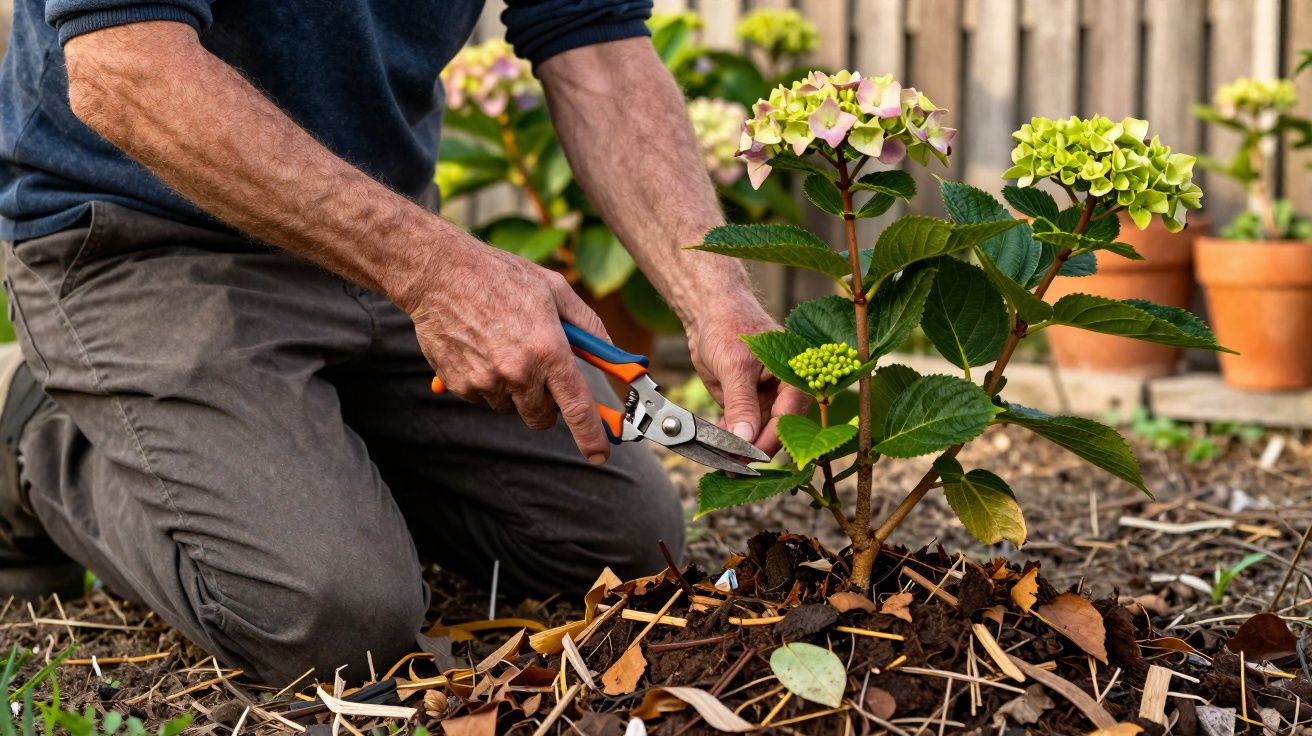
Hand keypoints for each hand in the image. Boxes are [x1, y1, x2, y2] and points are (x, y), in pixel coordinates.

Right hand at [393, 235, 612, 464]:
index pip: (577, 408)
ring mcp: (485, 381)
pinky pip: (483, 398)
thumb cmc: (502, 276)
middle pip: (542, 417)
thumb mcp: (555, 290)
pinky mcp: (459, 384)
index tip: (599, 455)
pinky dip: (487, 382)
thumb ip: (589, 326)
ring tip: (503, 347)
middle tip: (541, 374)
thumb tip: (610, 354)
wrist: (440, 273)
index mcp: (547, 349)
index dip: (591, 437)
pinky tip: (481, 349)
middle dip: (547, 404)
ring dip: (514, 390)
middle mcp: (517, 372)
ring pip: (511, 407)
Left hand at [687, 300, 811, 456]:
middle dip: (754, 448)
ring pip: (757, 432)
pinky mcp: (747, 403)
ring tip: (721, 459)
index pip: (788, 417)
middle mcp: (784, 390)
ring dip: (740, 447)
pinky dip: (729, 436)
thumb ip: (742, 404)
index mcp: (794, 376)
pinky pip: (742, 427)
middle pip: (775, 429)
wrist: (708, 312)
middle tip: (733, 466)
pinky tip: (716, 441)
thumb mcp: (735, 366)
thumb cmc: (728, 325)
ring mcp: (765, 398)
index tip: (751, 457)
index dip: (770, 440)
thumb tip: (746, 439)